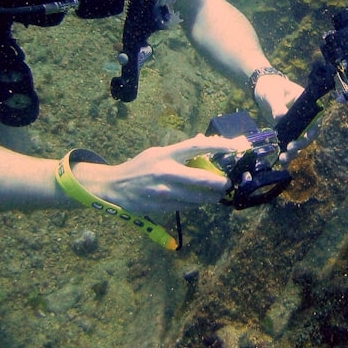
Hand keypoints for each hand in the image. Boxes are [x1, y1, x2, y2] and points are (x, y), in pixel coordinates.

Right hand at [72, 134, 245, 214]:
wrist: (115, 187)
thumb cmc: (139, 167)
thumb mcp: (157, 152)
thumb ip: (180, 150)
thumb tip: (203, 140)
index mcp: (165, 154)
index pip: (196, 147)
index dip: (216, 146)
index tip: (232, 146)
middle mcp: (166, 171)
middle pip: (201, 178)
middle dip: (219, 183)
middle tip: (226, 183)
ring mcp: (164, 191)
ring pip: (197, 197)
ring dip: (210, 197)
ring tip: (216, 194)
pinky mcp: (162, 206)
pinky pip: (187, 206)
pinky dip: (196, 204)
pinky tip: (200, 201)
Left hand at [253, 74, 317, 162]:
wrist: (262, 90)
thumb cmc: (271, 87)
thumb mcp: (273, 94)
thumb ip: (277, 104)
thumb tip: (280, 116)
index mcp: (307, 104)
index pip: (316, 118)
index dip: (314, 129)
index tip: (307, 136)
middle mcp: (304, 117)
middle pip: (309, 133)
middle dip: (302, 143)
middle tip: (291, 147)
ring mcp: (296, 126)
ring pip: (300, 142)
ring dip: (294, 152)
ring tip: (284, 158)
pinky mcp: (287, 133)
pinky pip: (289, 144)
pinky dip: (286, 153)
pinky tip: (282, 161)